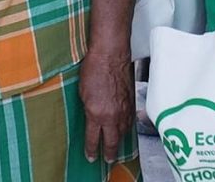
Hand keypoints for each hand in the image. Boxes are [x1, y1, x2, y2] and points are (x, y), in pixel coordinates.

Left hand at [79, 49, 133, 163]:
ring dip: (119, 140)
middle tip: (108, 159)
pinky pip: (130, 121)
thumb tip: (92, 118)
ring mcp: (124, 110)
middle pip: (112, 142)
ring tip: (115, 145)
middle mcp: (112, 116)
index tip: (91, 157)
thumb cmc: (93, 68)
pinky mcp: (132, 103)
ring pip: (123, 133)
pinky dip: (126, 127)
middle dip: (110, 153)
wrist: (111, 54)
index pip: (93, 139)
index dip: (92, 150)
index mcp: (96, 114)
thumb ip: (88, 108)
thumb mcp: (83, 92)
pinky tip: (123, 128)